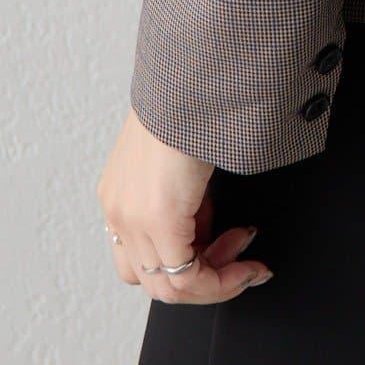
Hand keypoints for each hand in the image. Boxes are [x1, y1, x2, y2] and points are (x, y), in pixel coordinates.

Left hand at [98, 110, 271, 303]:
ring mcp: (131, 217)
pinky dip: (221, 281)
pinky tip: (246, 263)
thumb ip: (185, 196)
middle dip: (206, 276)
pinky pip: (186, 278)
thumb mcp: (183, 158)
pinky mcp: (156, 216)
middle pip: (153, 280)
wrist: (195, 75)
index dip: (192, 263)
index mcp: (120, 194)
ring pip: (168, 288)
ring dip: (215, 281)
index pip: (145, 258)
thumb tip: (207, 226)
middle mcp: (118, 211)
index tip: (229, 248)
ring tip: (247, 255)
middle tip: (240, 254)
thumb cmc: (194, 102)